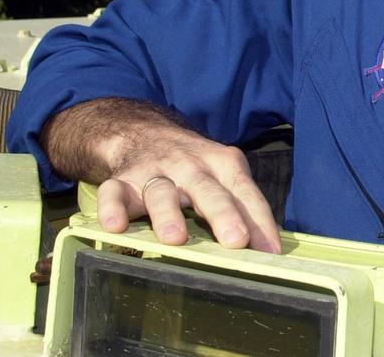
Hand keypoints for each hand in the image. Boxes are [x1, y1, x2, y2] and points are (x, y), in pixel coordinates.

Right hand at [95, 128, 281, 253]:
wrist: (145, 133)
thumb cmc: (194, 167)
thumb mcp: (222, 175)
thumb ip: (241, 207)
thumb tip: (267, 250)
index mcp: (223, 165)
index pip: (245, 193)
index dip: (260, 221)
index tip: (271, 250)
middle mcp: (190, 167)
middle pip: (208, 190)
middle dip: (223, 214)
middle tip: (236, 240)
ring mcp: (154, 172)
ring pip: (161, 192)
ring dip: (168, 214)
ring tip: (176, 238)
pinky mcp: (122, 180)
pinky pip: (114, 193)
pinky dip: (112, 208)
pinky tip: (115, 227)